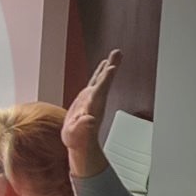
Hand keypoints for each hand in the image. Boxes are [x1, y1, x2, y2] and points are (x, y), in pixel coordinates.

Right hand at [63, 49, 121, 175]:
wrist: (80, 143)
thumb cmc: (78, 140)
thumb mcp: (77, 135)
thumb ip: (84, 127)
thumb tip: (89, 120)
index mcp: (92, 107)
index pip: (100, 90)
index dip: (105, 79)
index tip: (111, 67)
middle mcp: (95, 101)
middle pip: (104, 81)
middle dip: (111, 66)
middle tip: (118, 52)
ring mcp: (93, 98)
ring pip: (102, 79)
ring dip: (109, 66)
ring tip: (115, 54)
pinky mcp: (89, 98)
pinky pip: (97, 81)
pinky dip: (102, 72)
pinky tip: (104, 65)